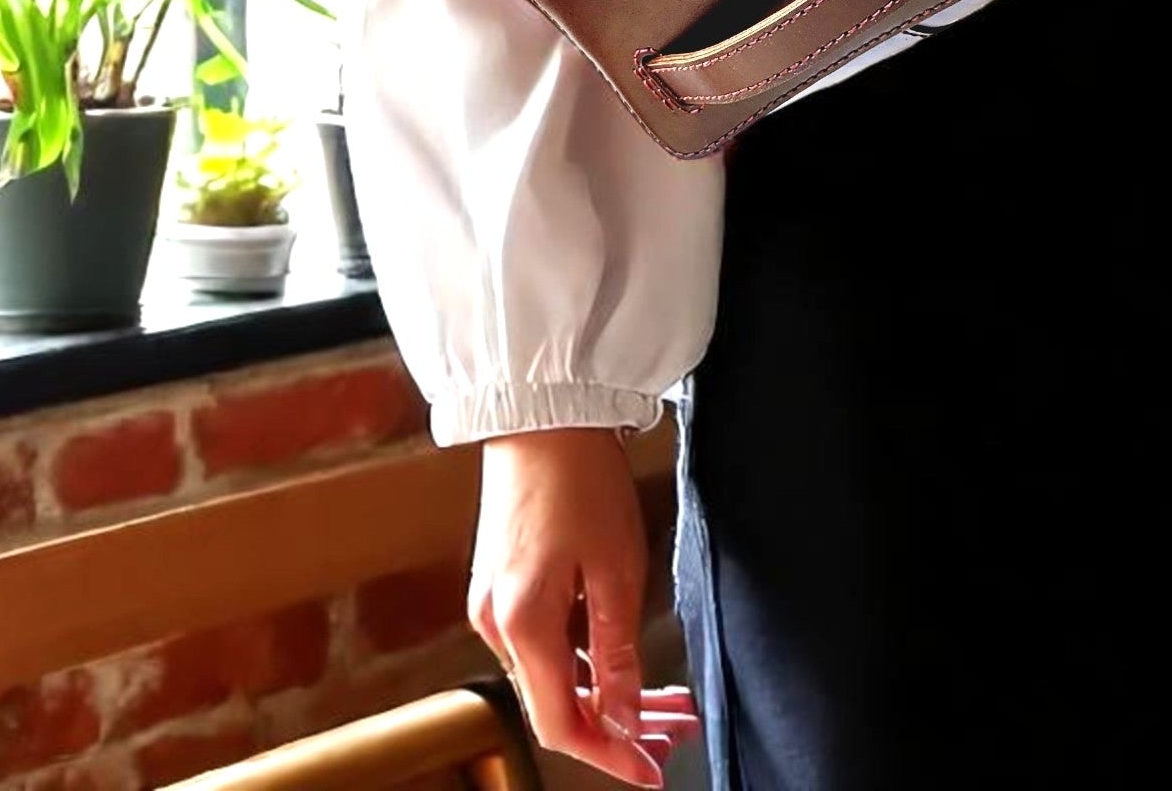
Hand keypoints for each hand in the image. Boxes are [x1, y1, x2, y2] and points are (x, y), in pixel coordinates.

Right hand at [468, 428, 700, 785]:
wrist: (542, 415)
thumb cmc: (581, 480)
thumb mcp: (616, 570)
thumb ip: (617, 653)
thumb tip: (626, 720)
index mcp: (522, 627)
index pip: (562, 725)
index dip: (610, 756)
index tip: (654, 771)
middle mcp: (496, 627)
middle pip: (558, 704)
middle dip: (621, 726)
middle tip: (677, 732)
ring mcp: (494, 606)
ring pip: (554, 676)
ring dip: (609, 692)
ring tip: (669, 699)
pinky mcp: (503, 586)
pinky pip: (546, 645)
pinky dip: (587, 659)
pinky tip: (625, 658)